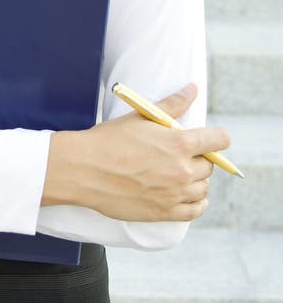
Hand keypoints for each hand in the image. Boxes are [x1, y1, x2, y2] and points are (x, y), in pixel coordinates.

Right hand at [42, 82, 230, 222]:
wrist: (84, 169)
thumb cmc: (110, 140)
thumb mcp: (141, 117)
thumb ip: (172, 105)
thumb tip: (192, 90)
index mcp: (180, 143)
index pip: (219, 140)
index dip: (217, 138)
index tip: (212, 138)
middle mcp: (182, 170)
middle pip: (210, 165)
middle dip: (200, 158)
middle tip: (182, 154)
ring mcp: (174, 194)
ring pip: (204, 188)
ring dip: (197, 180)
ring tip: (181, 174)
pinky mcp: (164, 213)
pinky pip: (195, 210)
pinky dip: (196, 203)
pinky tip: (187, 195)